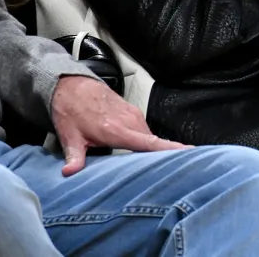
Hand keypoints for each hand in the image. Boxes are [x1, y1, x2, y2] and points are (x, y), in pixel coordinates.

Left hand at [51, 76, 186, 175]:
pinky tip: (139, 150)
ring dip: (153, 149)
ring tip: (154, 165)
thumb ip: (74, 156)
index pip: (150, 142)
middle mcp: (130, 121)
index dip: (171, 148)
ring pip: (150, 137)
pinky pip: (145, 130)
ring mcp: (133, 115)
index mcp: (117, 130)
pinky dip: (146, 141)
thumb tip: (69, 172)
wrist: (72, 85)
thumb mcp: (69, 136)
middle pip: (154, 143)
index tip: (189, 151)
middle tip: (170, 173)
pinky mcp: (133, 112)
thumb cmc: (71, 109)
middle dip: (164, 156)